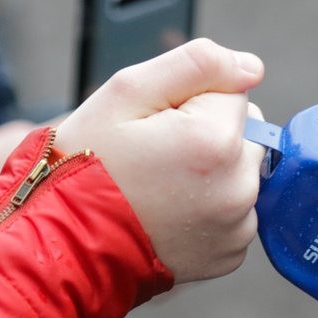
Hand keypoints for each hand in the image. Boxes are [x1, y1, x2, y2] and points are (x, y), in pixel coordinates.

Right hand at [54, 38, 265, 283]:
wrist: (66, 241)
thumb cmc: (88, 163)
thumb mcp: (126, 92)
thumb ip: (196, 64)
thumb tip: (251, 67)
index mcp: (216, 140)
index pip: (235, 92)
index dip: (192, 102)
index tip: (156, 126)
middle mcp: (239, 187)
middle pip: (245, 133)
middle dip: (209, 134)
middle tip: (156, 156)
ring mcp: (237, 226)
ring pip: (241, 173)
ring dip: (212, 172)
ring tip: (160, 187)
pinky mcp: (231, 253)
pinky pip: (234, 212)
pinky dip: (209, 209)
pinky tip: (170, 213)